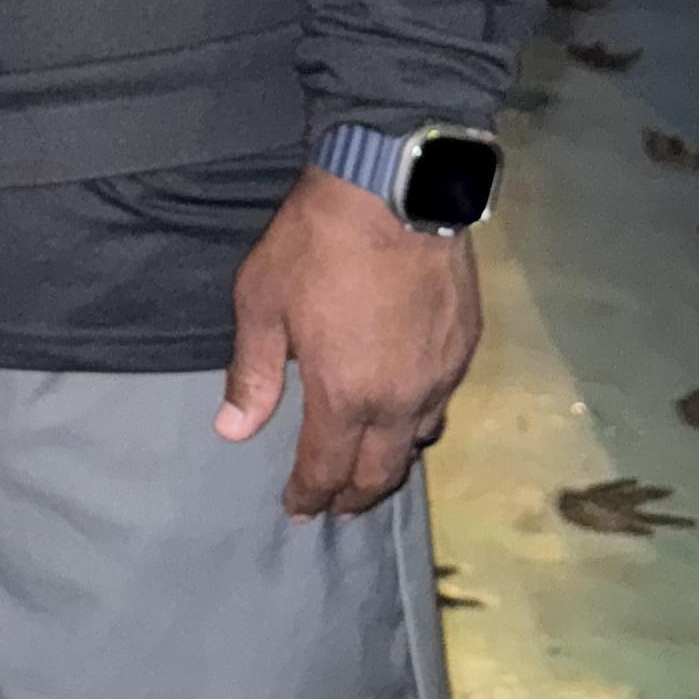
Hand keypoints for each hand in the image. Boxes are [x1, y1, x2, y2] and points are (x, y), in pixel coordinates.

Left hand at [218, 165, 481, 518]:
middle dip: (354, 495)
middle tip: (336, 505)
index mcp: (346, 395)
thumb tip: (232, 431)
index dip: (309, 495)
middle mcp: (401, 400)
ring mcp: (441, 375)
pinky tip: (405, 406)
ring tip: (371, 463)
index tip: (297, 509)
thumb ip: (253, 374)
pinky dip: (419, 417)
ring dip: (391, 461)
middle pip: (381, 472)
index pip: (327, 469)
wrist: (395, 188)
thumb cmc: (317, 244)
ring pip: (419, 440)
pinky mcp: (465, 346)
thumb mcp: (262, 302)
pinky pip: (442, 401)